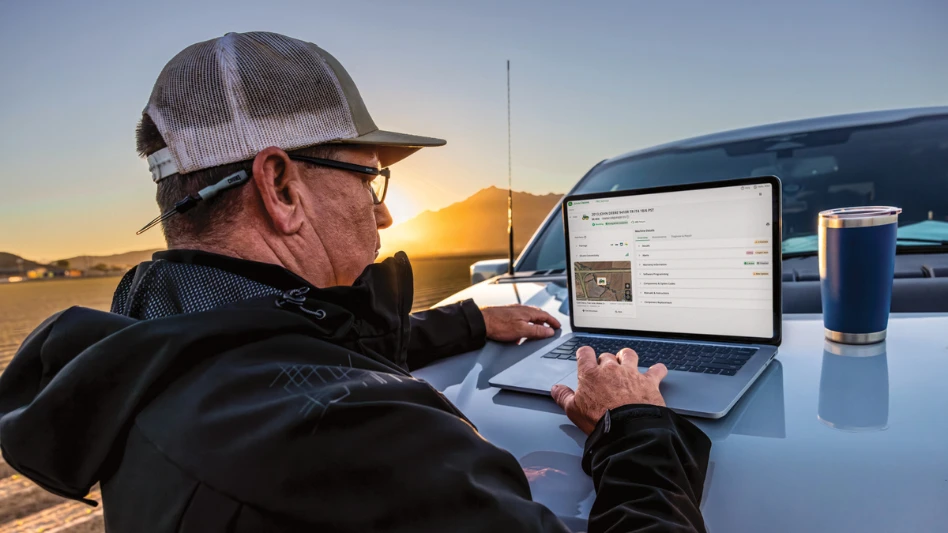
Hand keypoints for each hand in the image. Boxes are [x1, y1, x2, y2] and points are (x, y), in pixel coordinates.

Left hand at [480, 304, 561, 342]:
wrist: (481, 321)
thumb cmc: (499, 325)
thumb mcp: (521, 330)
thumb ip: (537, 331)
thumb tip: (549, 331)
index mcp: (528, 312)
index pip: (545, 315)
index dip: (553, 321)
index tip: (558, 326)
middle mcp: (521, 309)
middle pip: (538, 315)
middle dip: (545, 322)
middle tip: (549, 329)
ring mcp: (513, 311)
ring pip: (528, 317)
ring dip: (534, 324)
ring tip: (536, 332)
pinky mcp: (507, 315)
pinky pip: (520, 319)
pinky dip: (524, 325)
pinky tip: (520, 333)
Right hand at [552, 346, 666, 434]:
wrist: (628, 428)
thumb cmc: (600, 420)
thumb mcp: (574, 410)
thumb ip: (564, 396)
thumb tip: (556, 389)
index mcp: (591, 374)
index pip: (585, 353)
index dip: (585, 354)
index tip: (585, 357)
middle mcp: (611, 369)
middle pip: (607, 356)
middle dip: (606, 361)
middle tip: (605, 370)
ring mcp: (631, 374)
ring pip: (629, 355)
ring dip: (627, 357)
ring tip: (626, 361)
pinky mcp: (649, 382)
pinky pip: (656, 370)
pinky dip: (658, 370)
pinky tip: (658, 370)